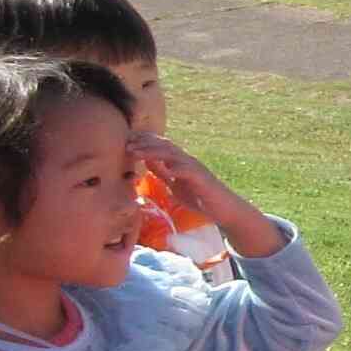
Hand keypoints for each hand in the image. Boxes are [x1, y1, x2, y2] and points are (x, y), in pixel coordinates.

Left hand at [128, 135, 284, 257]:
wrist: (225, 209)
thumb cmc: (200, 199)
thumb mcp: (174, 184)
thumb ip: (162, 173)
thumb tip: (147, 162)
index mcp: (180, 163)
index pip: (160, 146)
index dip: (144, 142)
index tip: (126, 141)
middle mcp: (188, 161)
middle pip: (165, 146)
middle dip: (145, 143)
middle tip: (126, 143)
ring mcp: (196, 169)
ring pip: (173, 155)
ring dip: (154, 152)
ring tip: (137, 153)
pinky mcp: (203, 180)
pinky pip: (189, 171)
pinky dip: (176, 168)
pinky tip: (165, 168)